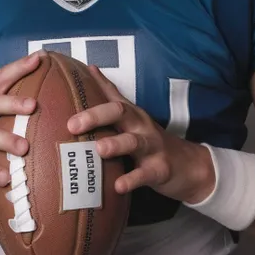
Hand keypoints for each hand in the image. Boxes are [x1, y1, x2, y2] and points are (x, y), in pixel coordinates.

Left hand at [67, 66, 215, 202]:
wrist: (189, 165)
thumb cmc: (150, 139)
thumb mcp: (132, 115)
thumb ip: (111, 94)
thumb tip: (90, 69)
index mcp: (130, 114)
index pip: (109, 97)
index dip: (89, 93)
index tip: (65, 92)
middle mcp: (140, 125)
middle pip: (119, 112)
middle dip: (96, 116)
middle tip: (73, 125)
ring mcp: (152, 147)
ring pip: (133, 142)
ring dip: (116, 144)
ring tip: (99, 149)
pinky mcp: (160, 169)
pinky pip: (145, 174)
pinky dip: (132, 180)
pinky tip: (118, 186)